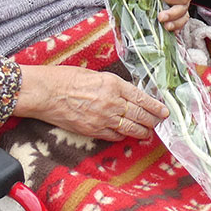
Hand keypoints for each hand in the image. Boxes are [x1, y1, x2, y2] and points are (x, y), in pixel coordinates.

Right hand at [15, 64, 167, 140]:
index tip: (164, 111)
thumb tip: (124, 93)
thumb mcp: (95, 74)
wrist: (46, 93)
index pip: (141, 97)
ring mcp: (102, 118)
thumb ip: (111, 85)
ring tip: (147, 132)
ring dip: (141, 131)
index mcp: (113, 84)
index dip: (155, 106)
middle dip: (151, 120)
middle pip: (139, 114)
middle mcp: (111, 102)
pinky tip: (126, 135)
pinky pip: (113, 135)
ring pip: (129, 127)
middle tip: (159, 122)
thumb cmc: (65, 78)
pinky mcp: (92, 130)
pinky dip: (122, 136)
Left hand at [156, 0, 193, 32]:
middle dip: (173, 14)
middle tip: (160, 16)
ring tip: (165, 26)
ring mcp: (180, 3)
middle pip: (184, 8)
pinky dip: (176, 27)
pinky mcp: (174, 10)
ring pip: (183, 17)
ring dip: (175, 23)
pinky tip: (169, 31)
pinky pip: (179, 21)